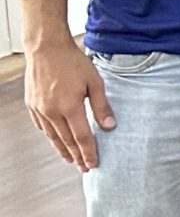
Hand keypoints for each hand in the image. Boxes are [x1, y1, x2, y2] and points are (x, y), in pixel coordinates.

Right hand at [25, 35, 111, 170]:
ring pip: (52, 136)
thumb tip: (110, 127)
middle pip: (66, 141)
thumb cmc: (73, 62)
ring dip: (62, 149)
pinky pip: (41, 125)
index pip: (81, 138)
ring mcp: (39, 109)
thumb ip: (102, 106)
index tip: (94, 165)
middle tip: (84, 169)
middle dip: (76, 157)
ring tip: (70, 160)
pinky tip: (56, 140)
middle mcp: (52, 111)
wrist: (46, 48)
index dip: (88, 153)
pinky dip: (50, 135)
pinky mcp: (32, 104)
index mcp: (69, 107)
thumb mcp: (95, 82)